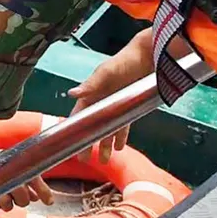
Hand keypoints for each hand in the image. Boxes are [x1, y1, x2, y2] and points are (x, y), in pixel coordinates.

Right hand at [0, 144, 54, 211]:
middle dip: (21, 200)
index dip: (44, 192)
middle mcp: (7, 173)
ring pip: (9, 206)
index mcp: (15, 163)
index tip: (49, 201)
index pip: (35, 179)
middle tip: (12, 194)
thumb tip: (36, 196)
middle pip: (24, 199)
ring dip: (5, 203)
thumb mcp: (8, 163)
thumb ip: (23, 178)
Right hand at [68, 32, 153, 162]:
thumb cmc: (125, 61)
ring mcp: (116, 105)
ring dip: (105, 144)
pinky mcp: (130, 106)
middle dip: (87, 142)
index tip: (67, 143)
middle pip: (92, 126)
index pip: (79, 114)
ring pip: (108, 129)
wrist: (149, 56)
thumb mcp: (106, 72)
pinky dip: (121, 136)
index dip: (73, 128)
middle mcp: (102, 101)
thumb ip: (90, 84)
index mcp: (92, 92)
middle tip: (82, 159)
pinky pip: (123, 125)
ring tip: (103, 161)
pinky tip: (120, 148)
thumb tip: (71, 94)